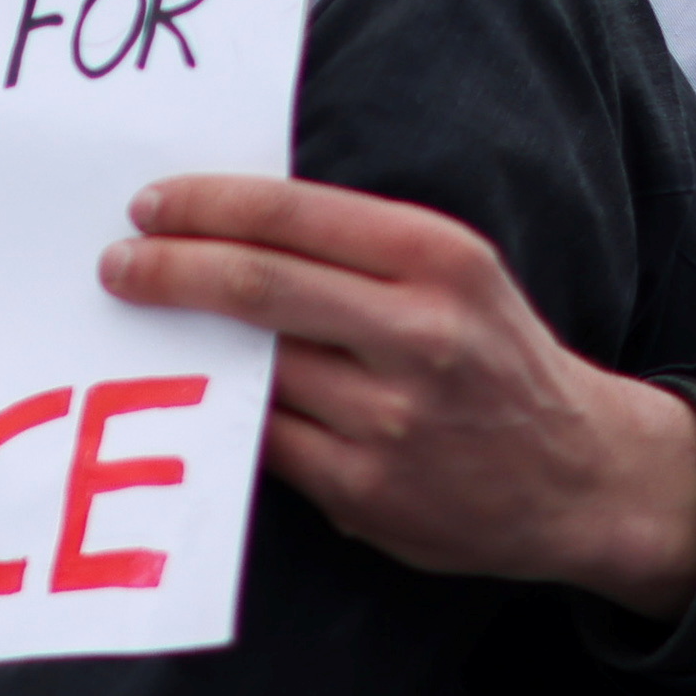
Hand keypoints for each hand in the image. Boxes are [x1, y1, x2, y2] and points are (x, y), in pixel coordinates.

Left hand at [99, 173, 695, 613]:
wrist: (579, 476)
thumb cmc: (495, 356)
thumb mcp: (457, 272)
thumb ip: (359, 248)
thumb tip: (226, 224)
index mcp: (441, 259)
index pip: (292, 214)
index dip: (207, 205)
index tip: (150, 205)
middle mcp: (421, 334)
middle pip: (258, 285)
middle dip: (169, 270)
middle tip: (116, 265)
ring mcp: (392, 418)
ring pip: (253, 367)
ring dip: (184, 345)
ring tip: (142, 324)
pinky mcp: (366, 490)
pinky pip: (264, 439)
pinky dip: (224, 413)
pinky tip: (197, 394)